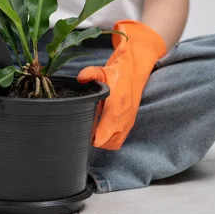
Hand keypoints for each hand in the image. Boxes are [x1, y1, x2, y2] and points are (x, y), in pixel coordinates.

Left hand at [77, 20, 166, 149]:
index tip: (83, 131)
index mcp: (117, 104)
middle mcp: (124, 116)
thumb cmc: (116, 73)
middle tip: (83, 129)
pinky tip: (99, 130)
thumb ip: (90, 73)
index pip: (107, 130)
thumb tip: (80, 78)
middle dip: (93, 139)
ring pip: (113, 143)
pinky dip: (108, 141)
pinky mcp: (129, 124)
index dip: (94, 136)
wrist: (134, 72)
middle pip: (107, 142)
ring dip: (101, 141)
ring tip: (91, 130)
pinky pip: (118, 141)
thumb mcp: (101, 70)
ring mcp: (128, 122)